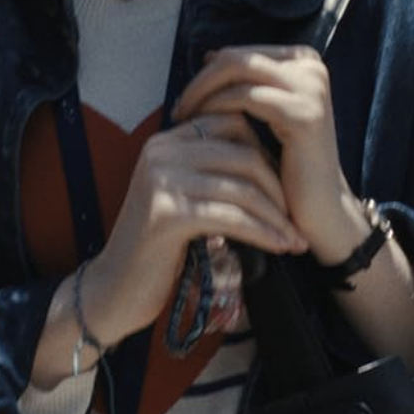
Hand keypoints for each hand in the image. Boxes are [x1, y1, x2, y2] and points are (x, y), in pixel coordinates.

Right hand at [80, 119, 305, 345]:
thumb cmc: (157, 248)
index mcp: (165, 142)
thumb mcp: (183, 199)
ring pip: (242, 187)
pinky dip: (263, 233)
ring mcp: (162, 180)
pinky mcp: (168, 213)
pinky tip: (279, 247)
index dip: (266, 154)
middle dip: (278, 189)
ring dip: (277, 216)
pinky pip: (232, 217)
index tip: (285, 189)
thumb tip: (268, 162)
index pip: (232, 125)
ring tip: (295, 239)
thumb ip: (211, 175)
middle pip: (243, 154)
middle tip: (297, 220)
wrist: (116, 289)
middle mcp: (160, 152)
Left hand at [175, 45, 372, 265]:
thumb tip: (209, 55)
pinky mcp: (303, 114)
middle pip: (238, 57)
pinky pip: (245, 97)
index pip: (241, 54)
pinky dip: (217, 108)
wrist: (320, 209)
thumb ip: (244, 85)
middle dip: (202, 81)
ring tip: (183, 119)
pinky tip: (201, 130)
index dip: (209, 73)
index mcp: (304, 62)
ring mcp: (311, 88)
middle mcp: (312, 68)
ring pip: (238, 69)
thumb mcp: (265, 115)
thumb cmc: (287, 166)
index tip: (186, 99)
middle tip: (178, 108)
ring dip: (203, 93)